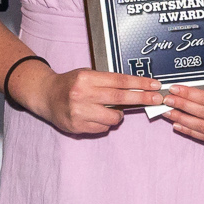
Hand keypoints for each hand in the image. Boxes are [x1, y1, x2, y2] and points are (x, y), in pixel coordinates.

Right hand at [27, 64, 157, 135]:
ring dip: (118, 115)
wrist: (45, 95)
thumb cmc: (70, 84)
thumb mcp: (87, 75)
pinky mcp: (76, 126)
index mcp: (86, 78)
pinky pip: (102, 128)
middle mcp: (81, 95)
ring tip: (109, 109)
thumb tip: (137, 89)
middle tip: (157, 99)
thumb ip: (108, 82)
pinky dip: (104, 123)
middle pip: (120, 98)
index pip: (119, 81)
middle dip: (142, 98)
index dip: (140, 83)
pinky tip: (94, 116)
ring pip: (113, 118)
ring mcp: (78, 112)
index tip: (155, 85)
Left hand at [156, 82, 203, 151]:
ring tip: (168, 112)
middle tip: (166, 99)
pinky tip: (178, 125)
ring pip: (202, 127)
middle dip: (182, 105)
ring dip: (182, 119)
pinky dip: (191, 131)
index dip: (190, 94)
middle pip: (203, 114)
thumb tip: (192, 88)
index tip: (175, 88)